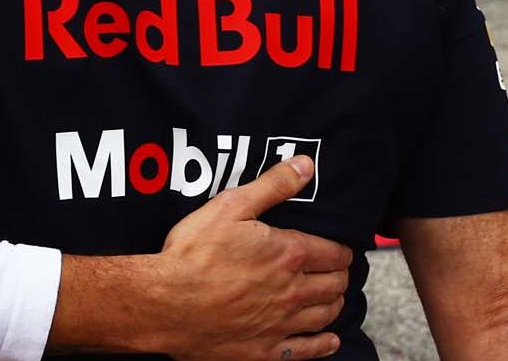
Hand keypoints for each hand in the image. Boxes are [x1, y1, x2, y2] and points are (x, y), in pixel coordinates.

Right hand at [136, 157, 348, 359]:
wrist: (165, 304)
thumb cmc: (193, 254)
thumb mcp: (230, 206)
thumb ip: (272, 186)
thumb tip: (305, 165)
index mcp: (288, 255)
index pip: (334, 253)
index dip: (341, 249)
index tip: (339, 248)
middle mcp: (292, 292)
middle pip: (335, 285)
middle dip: (339, 275)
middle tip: (335, 270)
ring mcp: (280, 324)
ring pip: (325, 315)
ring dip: (334, 303)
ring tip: (332, 296)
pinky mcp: (265, 350)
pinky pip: (306, 350)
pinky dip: (323, 344)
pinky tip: (329, 339)